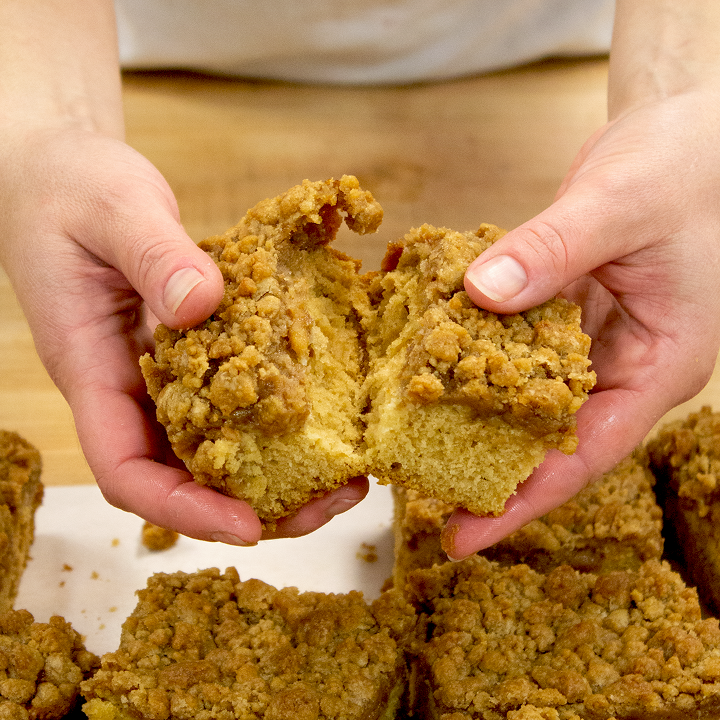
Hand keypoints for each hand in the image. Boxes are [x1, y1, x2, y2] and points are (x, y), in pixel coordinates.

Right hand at [0, 125, 367, 543]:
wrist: (64, 174)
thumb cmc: (70, 190)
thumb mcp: (111, 211)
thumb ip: (154, 255)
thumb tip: (202, 304)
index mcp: (92, 370)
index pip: (125, 470)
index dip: (182, 510)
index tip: (248, 525)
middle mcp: (128, 387)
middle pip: (181, 478)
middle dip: (251, 505)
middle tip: (330, 502)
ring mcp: (160, 373)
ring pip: (212, 448)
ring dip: (274, 471)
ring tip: (344, 476)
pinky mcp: (191, 351)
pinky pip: (231, 401)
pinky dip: (274, 419)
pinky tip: (323, 417)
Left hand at [443, 88, 719, 558]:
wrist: (688, 129)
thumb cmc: (686, 164)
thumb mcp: (623, 205)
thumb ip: (555, 249)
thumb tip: (482, 292)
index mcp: (662, 363)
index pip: (592, 451)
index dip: (528, 497)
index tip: (467, 532)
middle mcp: (627, 363)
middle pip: (555, 437)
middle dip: (494, 469)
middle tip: (425, 497)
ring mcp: (594, 339)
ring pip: (530, 395)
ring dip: (479, 416)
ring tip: (417, 445)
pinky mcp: (565, 310)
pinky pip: (517, 343)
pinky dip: (479, 352)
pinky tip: (434, 364)